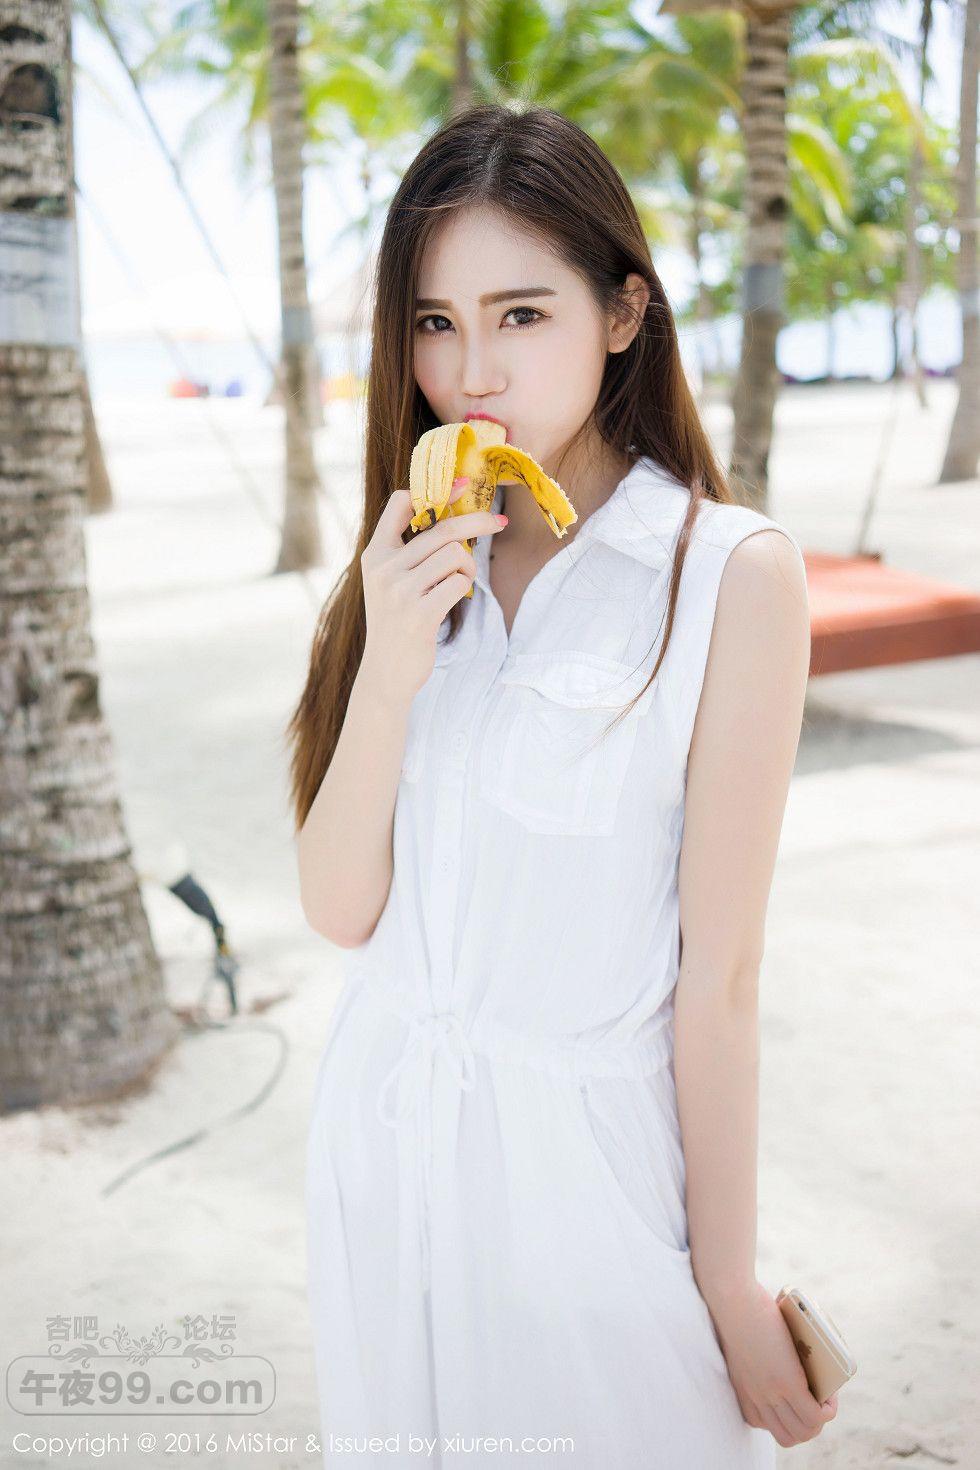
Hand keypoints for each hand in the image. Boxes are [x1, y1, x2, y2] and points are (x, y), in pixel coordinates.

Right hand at [358, 477, 505, 704]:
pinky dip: (465, 588)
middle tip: (499, 522)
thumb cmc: (397, 622)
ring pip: (454, 555)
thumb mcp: (390, 581)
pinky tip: (455, 599)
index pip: (399, 503)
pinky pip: (458, 583)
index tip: (464, 485)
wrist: (386, 671)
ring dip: (467, 566)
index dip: (435, 491)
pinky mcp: (419, 614)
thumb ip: (409, 551)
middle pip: (441, 528)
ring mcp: (399, 591)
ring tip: (460, 581)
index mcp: (374, 554)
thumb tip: (455, 520)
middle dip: (476, 522)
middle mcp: (383, 568)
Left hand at [703, 1279, 839, 1448]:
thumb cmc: (736, 1311)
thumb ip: (756, 1354)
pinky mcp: (788, 1383)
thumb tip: (785, 1346)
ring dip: (821, 1420)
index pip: (765, 1425)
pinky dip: (828, 1409)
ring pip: (804, 1431)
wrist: (731, 1299)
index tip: (796, 1399)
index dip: (786, 1418)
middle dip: (807, 1424)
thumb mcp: (743, 1343)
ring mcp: (772, 1393)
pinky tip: (831, 1394)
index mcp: (743, 1392)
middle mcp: (756, 1398)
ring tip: (827, 1396)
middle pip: (787, 1436)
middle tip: (817, 1400)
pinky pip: (815, 1415)